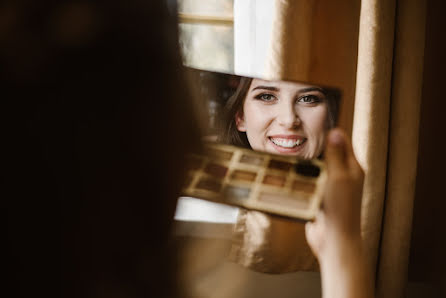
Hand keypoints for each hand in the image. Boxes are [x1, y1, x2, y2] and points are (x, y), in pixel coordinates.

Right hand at [305, 128, 372, 297]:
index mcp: (353, 167)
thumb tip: (335, 131)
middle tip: (296, 139)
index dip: (329, 133)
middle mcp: (343, 175)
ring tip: (290, 154)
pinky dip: (303, 176)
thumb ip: (335, 155)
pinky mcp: (320, 197)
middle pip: (328, 153)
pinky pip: (311, 181)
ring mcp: (331, 186)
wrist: (334, 240)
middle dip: (314, 146)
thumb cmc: (340, 208)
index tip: (311, 127)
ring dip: (306, 162)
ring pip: (317, 167)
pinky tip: (291, 173)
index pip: (342, 141)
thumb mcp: (338, 177)